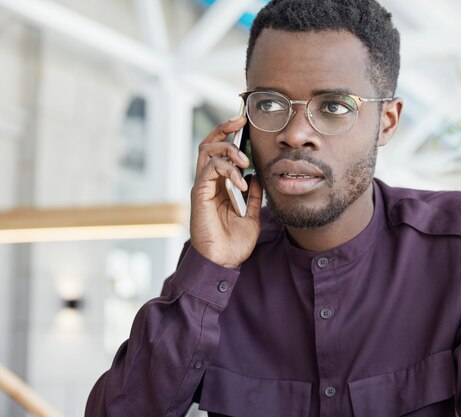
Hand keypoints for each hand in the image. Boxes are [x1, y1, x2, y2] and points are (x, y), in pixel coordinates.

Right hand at [190, 116, 262, 268]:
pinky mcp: (200, 195)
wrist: (223, 263)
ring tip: (245, 160)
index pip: (220, 152)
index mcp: (218, 186)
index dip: (229, 135)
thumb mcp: (252, 216)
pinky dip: (227, 170)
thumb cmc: (234, 243)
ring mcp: (202, 187)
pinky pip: (209, 170)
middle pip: (209, 144)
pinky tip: (241, 181)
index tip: (244, 123)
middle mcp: (208, 183)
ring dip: (228, 149)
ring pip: (207, 151)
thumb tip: (258, 178)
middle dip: (224, 129)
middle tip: (240, 121)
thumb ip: (254, 197)